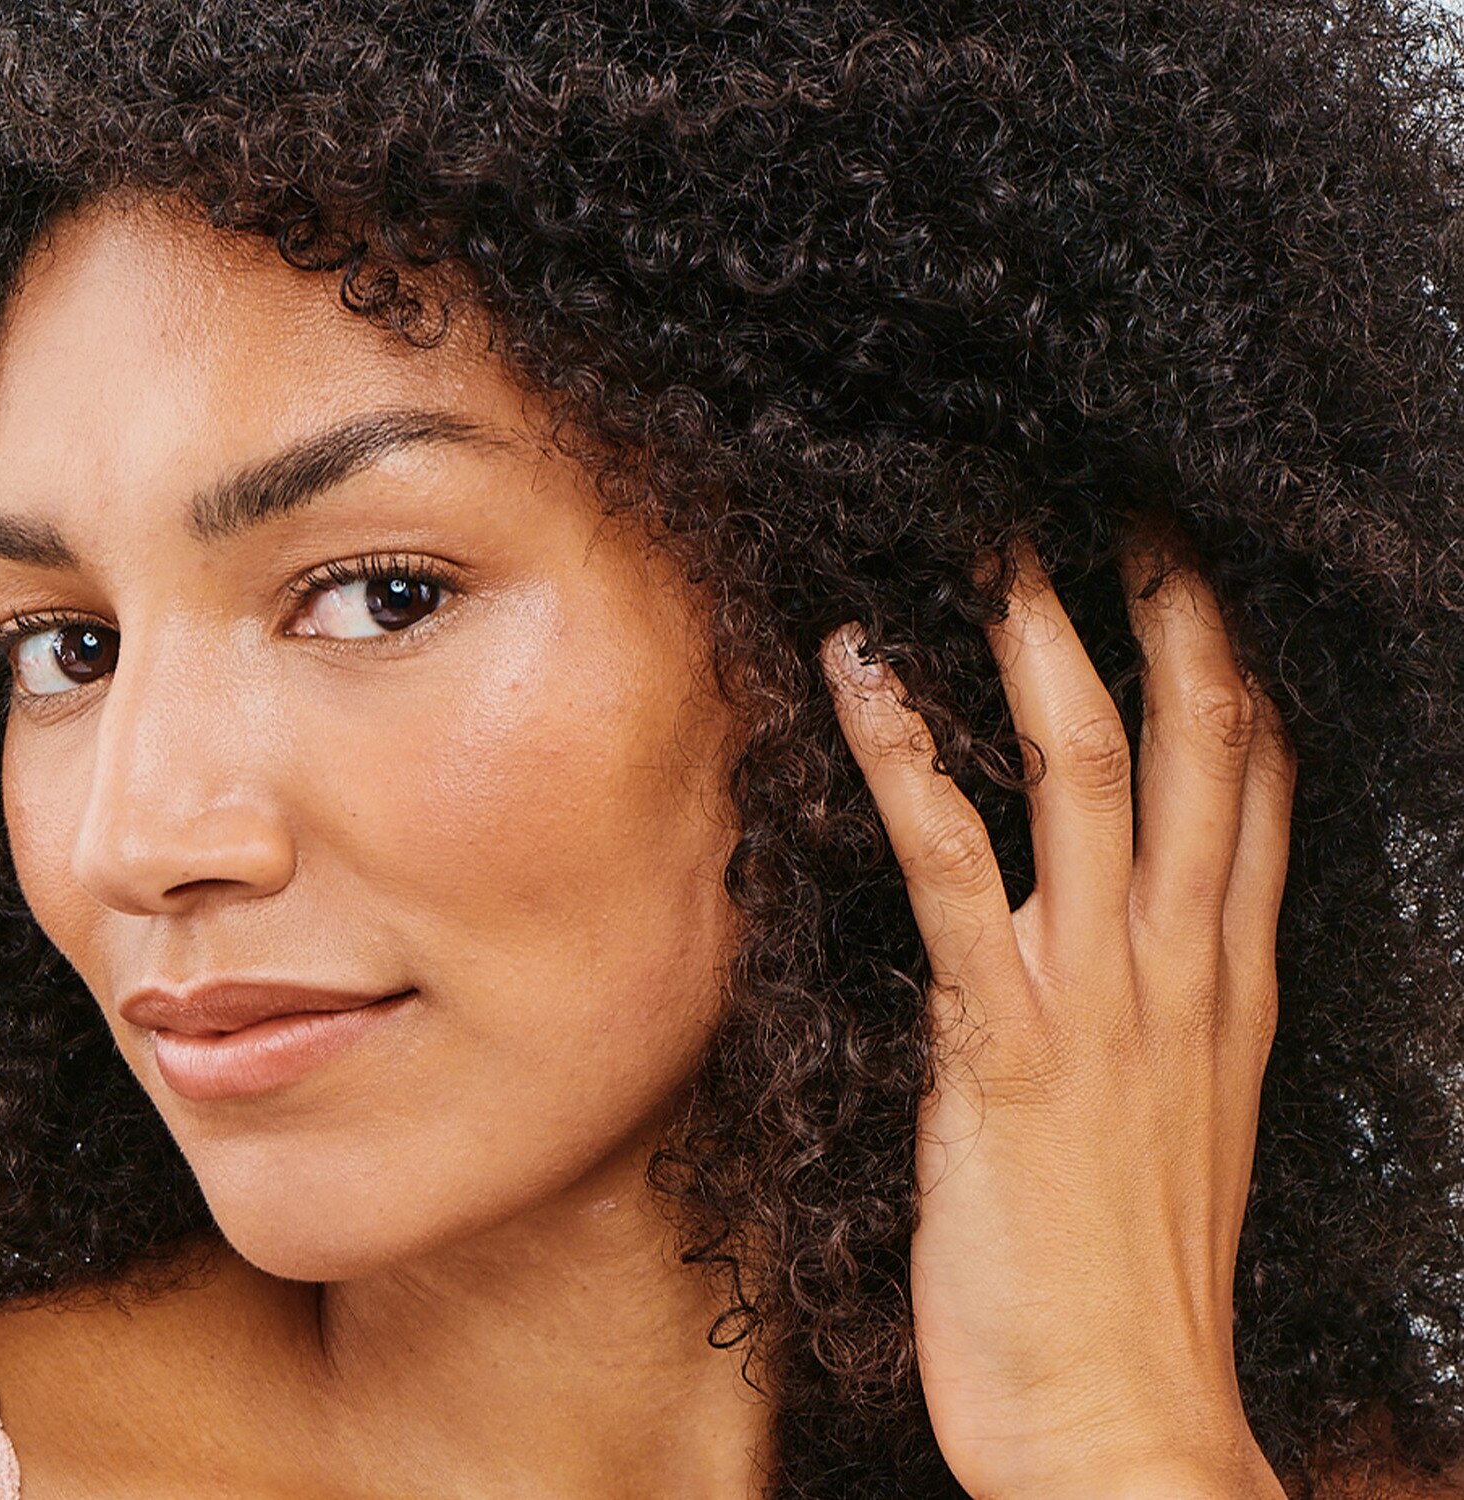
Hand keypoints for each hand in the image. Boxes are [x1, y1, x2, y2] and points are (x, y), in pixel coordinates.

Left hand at [820, 537, 1296, 1499]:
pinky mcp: (1003, 1044)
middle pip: (1198, 742)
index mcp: (1226, 979)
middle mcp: (1180, 964)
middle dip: (1167, 608)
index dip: (1229, 659)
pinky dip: (911, 763)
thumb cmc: (1132, 1279)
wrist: (1124, 1423)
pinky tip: (865, 681)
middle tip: (1122, 499)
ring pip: (1088, 773)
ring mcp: (1098, 996)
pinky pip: (955, 869)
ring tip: (994, 547)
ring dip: (1040, 648)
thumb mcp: (1174, 1118)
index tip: (1191, 565)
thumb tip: (1132, 921)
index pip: (1257, 780)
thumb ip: (1160, 1006)